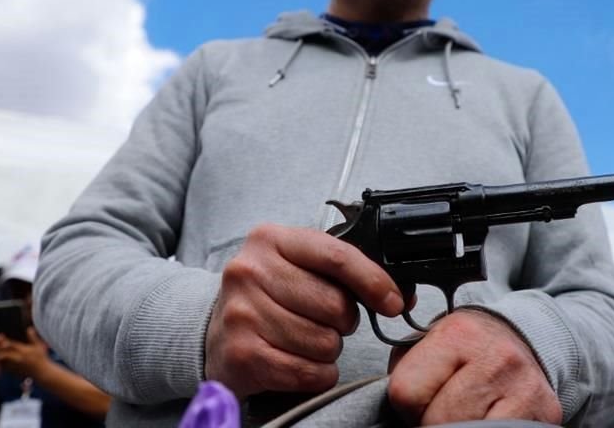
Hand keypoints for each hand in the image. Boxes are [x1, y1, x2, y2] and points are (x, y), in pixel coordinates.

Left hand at [0, 327, 50, 378]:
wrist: (41, 373)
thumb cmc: (41, 358)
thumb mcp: (39, 346)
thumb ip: (33, 338)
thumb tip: (29, 328)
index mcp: (23, 351)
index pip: (11, 345)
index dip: (4, 341)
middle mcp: (18, 358)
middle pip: (5, 352)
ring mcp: (15, 365)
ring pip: (2, 360)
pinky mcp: (13, 371)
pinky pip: (3, 367)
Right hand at [204, 223, 403, 397]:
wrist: (214, 332)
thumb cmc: (266, 296)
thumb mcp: (296, 265)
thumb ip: (342, 270)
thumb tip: (399, 294)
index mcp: (270, 239)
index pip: (337, 256)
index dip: (373, 281)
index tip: (393, 302)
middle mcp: (250, 271)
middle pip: (335, 304)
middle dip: (343, 321)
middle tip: (324, 321)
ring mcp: (242, 313)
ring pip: (324, 342)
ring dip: (327, 350)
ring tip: (304, 340)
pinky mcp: (241, 354)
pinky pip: (308, 372)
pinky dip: (315, 374)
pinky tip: (298, 362)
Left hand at [387, 309, 562, 425]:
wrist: (519, 340)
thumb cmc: (463, 349)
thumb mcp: (427, 344)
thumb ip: (406, 372)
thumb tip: (391, 414)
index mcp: (458, 334)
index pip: (406, 392)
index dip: (407, 404)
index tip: (418, 399)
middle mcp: (496, 358)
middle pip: (438, 421)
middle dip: (431, 422)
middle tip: (440, 411)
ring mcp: (524, 388)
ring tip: (462, 415)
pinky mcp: (545, 412)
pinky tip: (484, 420)